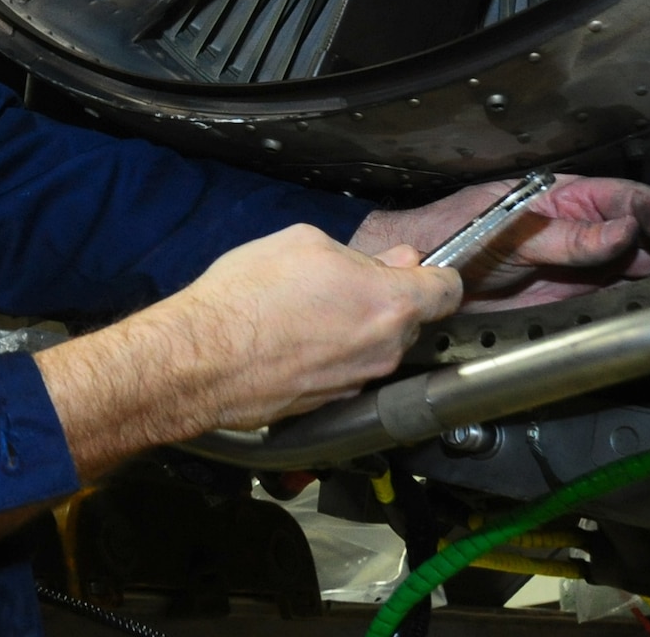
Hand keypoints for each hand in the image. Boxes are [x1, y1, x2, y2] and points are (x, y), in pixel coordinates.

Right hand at [36, 224, 460, 476]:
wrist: (202, 360)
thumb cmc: (246, 299)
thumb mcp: (301, 244)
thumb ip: (356, 253)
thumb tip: (387, 262)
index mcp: (389, 304)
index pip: (447, 290)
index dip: (435, 274)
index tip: (421, 270)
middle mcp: (383, 350)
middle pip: (408, 320)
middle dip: (384, 300)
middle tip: (342, 282)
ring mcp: (358, 382)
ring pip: (375, 347)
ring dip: (353, 329)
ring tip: (304, 311)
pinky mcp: (330, 404)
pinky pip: (345, 371)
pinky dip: (328, 356)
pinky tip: (290, 340)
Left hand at [349, 174, 649, 309]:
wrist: (414, 272)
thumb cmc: (449, 233)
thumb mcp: (508, 230)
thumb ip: (567, 234)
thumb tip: (625, 227)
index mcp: (568, 198)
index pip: (635, 202)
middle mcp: (582, 228)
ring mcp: (581, 263)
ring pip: (648, 263)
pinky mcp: (573, 296)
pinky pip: (624, 294)